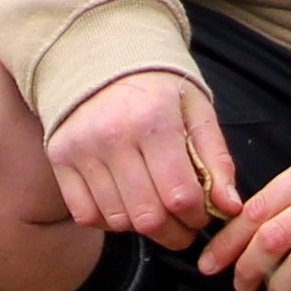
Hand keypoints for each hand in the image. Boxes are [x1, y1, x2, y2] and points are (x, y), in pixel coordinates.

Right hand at [45, 66, 241, 247]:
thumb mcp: (196, 110)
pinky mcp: (60, 157)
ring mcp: (82, 148)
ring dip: (142, 228)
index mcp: (153, 119)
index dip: (197, 216)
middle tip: (182, 225)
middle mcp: (113, 135)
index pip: (180, 196)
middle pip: (148, 217)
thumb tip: (230, 207)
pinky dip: (108, 221)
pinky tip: (124, 202)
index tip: (201, 213)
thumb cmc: (157, 88)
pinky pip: (86, 215)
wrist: (101, 57)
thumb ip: (217, 160)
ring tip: (154, 208)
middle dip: (174, 233)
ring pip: (118, 220)